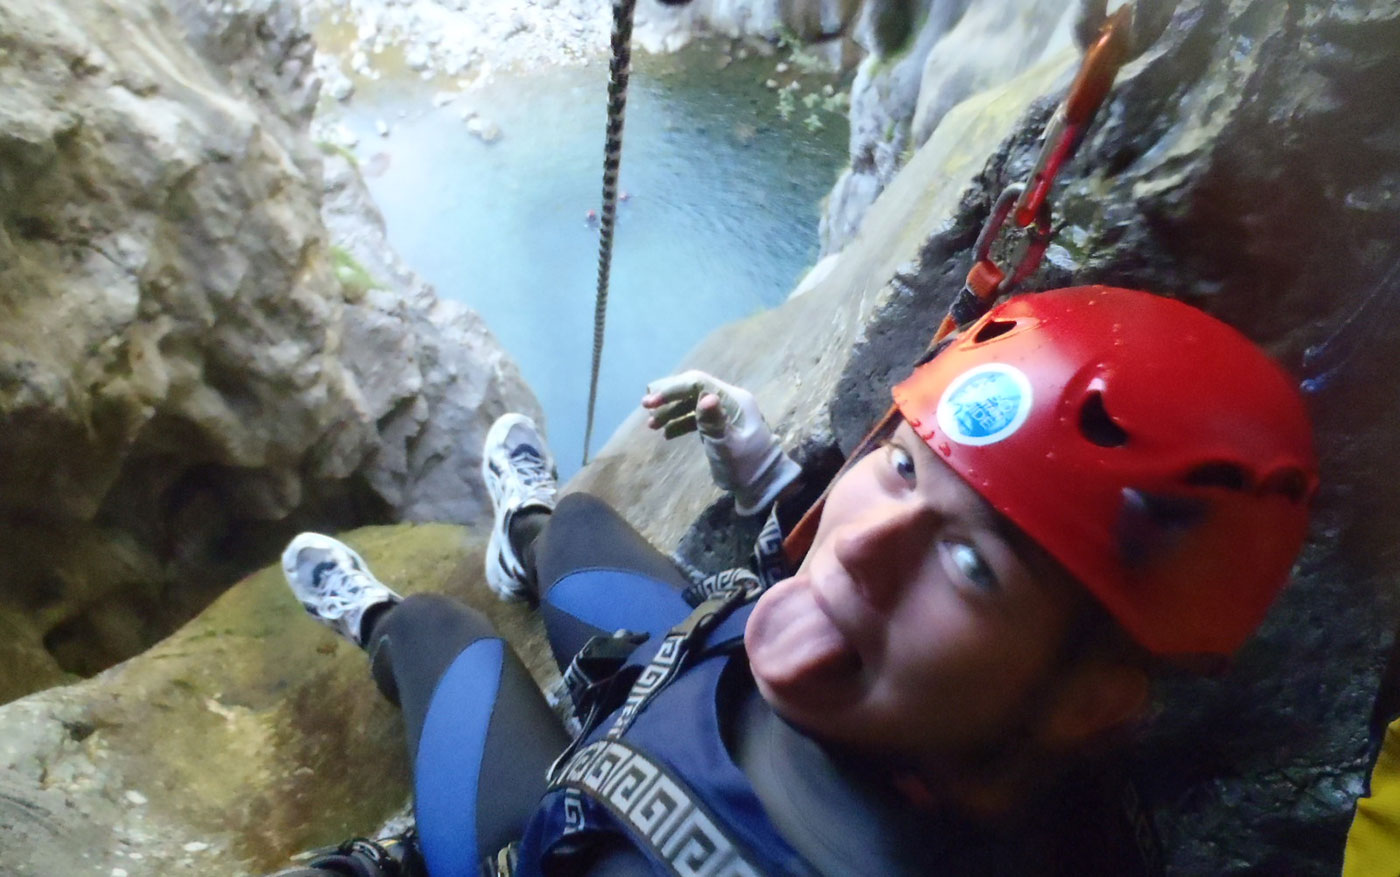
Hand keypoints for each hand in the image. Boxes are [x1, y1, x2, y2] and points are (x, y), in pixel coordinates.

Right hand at [642, 370, 800, 515]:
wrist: (763, 485)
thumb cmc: (746, 467)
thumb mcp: (728, 447)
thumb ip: (715, 422)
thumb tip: (705, 398)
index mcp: (734, 400)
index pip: (697, 383)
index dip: (672, 389)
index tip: (650, 402)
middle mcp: (729, 401)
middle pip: (692, 389)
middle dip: (668, 396)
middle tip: (645, 406)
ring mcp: (724, 413)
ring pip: (692, 403)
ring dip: (671, 411)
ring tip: (651, 425)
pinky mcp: (720, 426)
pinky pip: (696, 418)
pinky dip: (680, 422)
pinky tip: (666, 433)